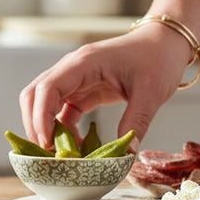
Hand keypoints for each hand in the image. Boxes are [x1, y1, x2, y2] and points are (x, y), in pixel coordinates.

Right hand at [19, 26, 191, 149]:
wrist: (164, 44)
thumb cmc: (157, 59)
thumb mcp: (151, 92)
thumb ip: (136, 122)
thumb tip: (124, 154)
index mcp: (84, 63)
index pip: (48, 89)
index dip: (41, 117)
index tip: (48, 143)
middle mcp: (71, 69)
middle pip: (34, 95)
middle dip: (35, 125)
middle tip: (48, 153)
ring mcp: (73, 80)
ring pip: (42, 103)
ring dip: (45, 128)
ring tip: (61, 153)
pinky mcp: (80, 91)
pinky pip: (60, 111)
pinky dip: (62, 130)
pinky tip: (77, 146)